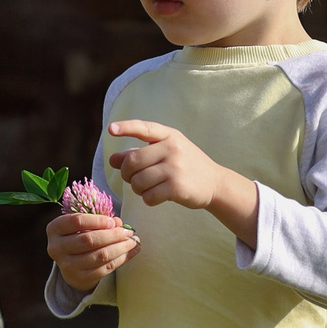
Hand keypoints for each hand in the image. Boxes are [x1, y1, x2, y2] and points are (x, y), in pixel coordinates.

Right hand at [46, 208, 135, 292]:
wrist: (70, 262)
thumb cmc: (78, 236)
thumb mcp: (82, 225)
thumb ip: (99, 221)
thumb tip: (118, 223)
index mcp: (54, 229)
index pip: (77, 222)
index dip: (98, 221)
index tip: (113, 221)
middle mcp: (56, 248)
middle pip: (89, 240)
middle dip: (113, 235)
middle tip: (128, 232)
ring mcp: (67, 265)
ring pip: (100, 255)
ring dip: (120, 248)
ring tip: (133, 241)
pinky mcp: (80, 278)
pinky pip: (105, 268)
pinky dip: (121, 259)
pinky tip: (132, 252)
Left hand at [106, 120, 260, 239]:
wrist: (215, 183)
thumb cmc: (184, 166)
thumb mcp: (165, 153)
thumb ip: (139, 153)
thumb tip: (113, 160)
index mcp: (169, 135)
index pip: (144, 128)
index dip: (126, 128)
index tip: (111, 130)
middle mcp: (172, 148)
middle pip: (132, 161)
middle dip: (127, 174)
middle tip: (133, 179)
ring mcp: (176, 167)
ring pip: (138, 182)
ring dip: (137, 189)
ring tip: (147, 188)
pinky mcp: (178, 187)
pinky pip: (148, 196)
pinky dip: (148, 199)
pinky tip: (157, 196)